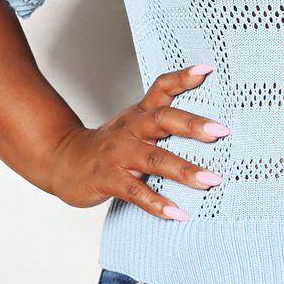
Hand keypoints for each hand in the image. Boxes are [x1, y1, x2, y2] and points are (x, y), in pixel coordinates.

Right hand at [49, 64, 229, 220]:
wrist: (63, 162)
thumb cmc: (110, 146)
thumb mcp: (134, 124)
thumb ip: (164, 121)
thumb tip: (209, 124)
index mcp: (139, 114)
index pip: (160, 88)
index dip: (182, 78)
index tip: (206, 70)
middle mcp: (130, 130)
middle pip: (161, 119)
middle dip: (192, 125)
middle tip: (221, 131)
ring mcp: (118, 155)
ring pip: (153, 158)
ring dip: (184, 170)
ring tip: (211, 181)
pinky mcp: (108, 179)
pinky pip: (135, 192)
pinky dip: (157, 203)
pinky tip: (178, 213)